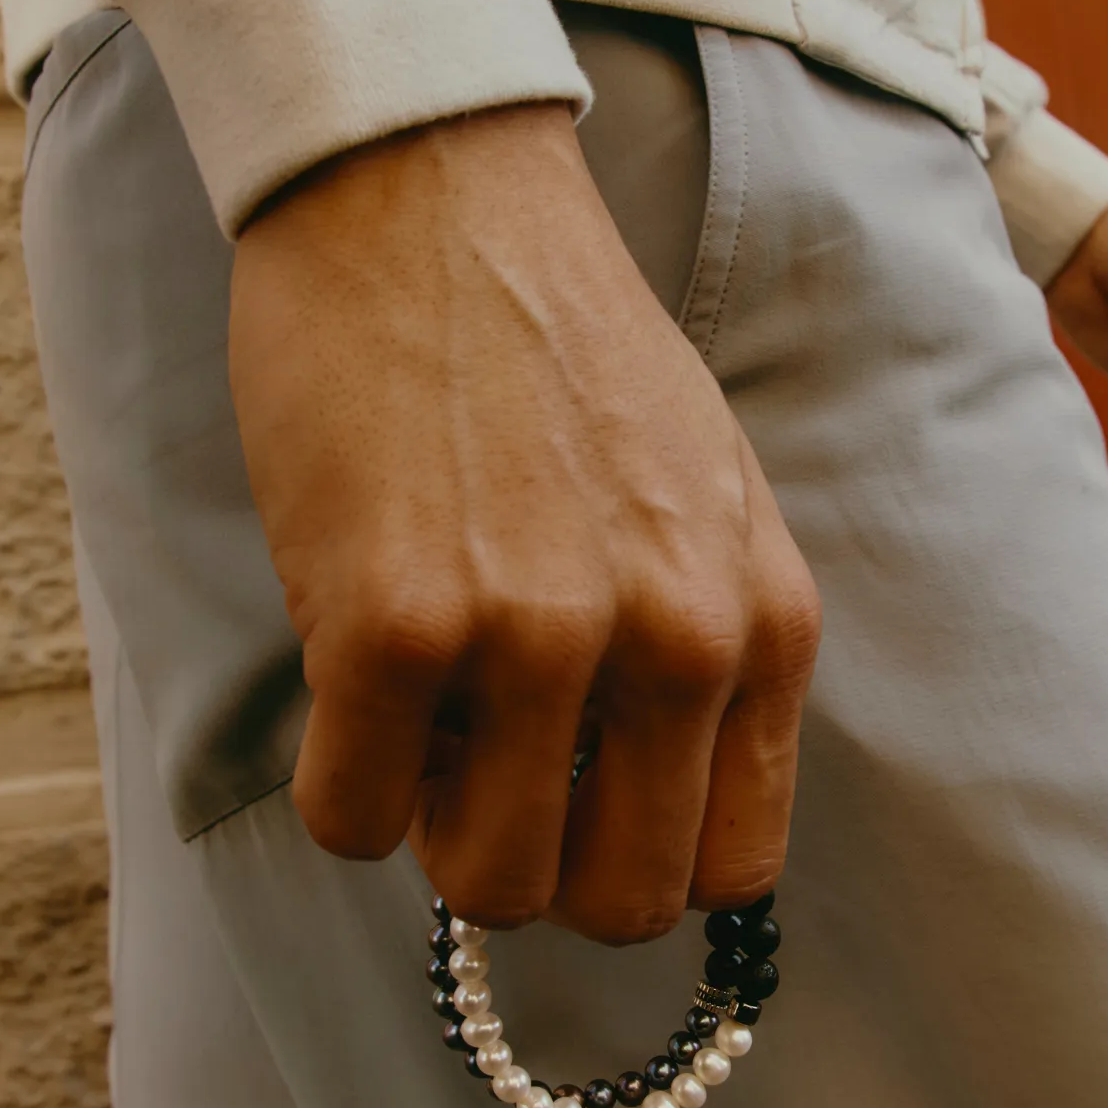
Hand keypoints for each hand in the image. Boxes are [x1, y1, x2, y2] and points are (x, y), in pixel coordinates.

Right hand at [229, 104, 821, 939]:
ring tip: (426, 720)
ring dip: (440, 833)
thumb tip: (651, 807)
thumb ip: (709, 654)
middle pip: (620, 906)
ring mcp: (538, 638)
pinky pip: (354, 822)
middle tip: (489, 777)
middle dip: (544, 870)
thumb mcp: (709, 504)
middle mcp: (676, 642)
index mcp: (764, 623)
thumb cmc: (569, 357)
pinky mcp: (394, 623)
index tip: (588, 811)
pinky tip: (353, 681)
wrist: (441, 200)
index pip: (736, 867)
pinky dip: (344, 785)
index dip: (645, 860)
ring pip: (490, 889)